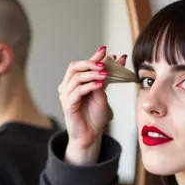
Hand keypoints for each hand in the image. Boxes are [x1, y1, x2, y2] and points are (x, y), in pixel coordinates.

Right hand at [58, 46, 126, 161]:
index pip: (82, 65)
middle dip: (90, 63)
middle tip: (104, 65)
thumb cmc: (95, 116)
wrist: (91, 134)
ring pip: (76, 78)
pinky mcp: (67, 105)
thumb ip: (106, 77)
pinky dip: (89, 86)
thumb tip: (118, 58)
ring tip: (104, 75)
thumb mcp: (103, 92)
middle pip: (74, 67)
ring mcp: (66, 96)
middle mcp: (67, 87)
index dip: (93, 57)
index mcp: (74, 82)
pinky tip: (99, 86)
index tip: (104, 50)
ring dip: (91, 74)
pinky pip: (77, 91)